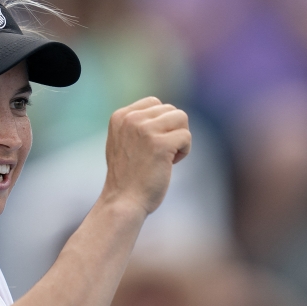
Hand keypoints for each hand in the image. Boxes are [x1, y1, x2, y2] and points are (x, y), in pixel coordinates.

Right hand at [101, 97, 190, 214]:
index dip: (161, 124)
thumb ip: (136, 125)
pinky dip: (184, 152)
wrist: (123, 202)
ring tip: (166, 157)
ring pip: (181, 119)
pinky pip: (186, 137)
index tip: (152, 144)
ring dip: (179, 139)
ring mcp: (145, 130)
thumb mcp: (122, 143)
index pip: (155, 103)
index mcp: (120, 116)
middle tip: (160, 154)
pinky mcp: (160, 144)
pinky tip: (170, 165)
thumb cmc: (127, 177)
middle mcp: (131, 119)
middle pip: (171, 110)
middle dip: (172, 132)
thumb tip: (163, 112)